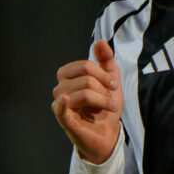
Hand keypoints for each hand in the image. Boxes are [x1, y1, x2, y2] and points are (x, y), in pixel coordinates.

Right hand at [51, 39, 123, 163]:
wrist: (109, 132)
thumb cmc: (105, 106)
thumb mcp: (110, 80)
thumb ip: (105, 60)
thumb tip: (99, 41)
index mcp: (69, 78)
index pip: (83, 66)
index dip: (101, 73)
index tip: (113, 85)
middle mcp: (61, 89)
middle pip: (85, 78)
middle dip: (104, 88)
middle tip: (112, 99)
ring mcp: (61, 105)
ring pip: (84, 93)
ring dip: (103, 100)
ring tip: (110, 108)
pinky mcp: (65, 121)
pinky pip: (60, 109)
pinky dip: (63, 103)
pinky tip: (65, 99)